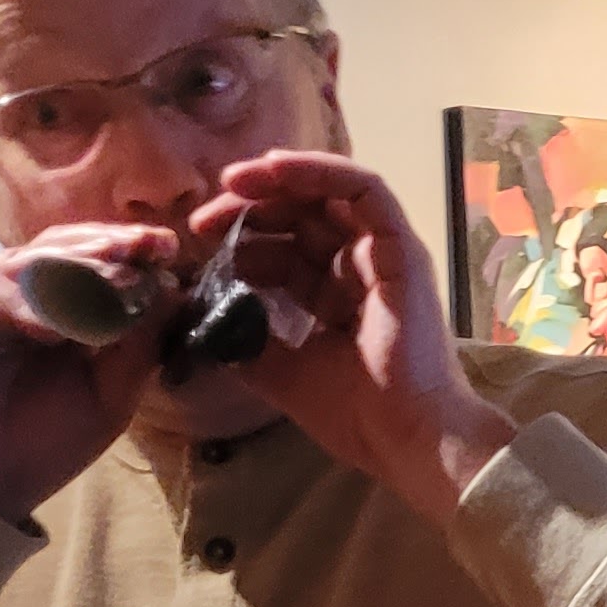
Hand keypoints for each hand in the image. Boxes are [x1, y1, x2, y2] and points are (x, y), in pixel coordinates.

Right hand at [0, 230, 180, 528]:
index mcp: (57, 304)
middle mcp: (16, 290)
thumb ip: (138, 343)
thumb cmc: (46, 443)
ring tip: (110, 286)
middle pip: (60, 248)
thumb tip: (171, 288)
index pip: (92, 260)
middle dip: (104, 247)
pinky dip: (17, 304)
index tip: (167, 247)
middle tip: (142, 249)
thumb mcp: (111, 393)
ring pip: (24, 262)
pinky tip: (51, 329)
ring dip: (70, 273)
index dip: (128, 250)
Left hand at [189, 152, 517, 521]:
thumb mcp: (282, 374)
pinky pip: (362, 189)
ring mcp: (384, 256)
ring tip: (232, 182)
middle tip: (202, 220)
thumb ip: (248, 343)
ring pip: (329, 195)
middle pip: (301, 218)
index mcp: (337, 300)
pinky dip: (319, 171)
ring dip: (278, 180)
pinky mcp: (401, 247)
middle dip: (249, 210)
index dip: (242, 243)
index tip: (199, 247)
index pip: (286, 253)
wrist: (407, 438)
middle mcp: (362, 271)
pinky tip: (274, 168)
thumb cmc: (356, 416)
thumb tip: (204, 319)